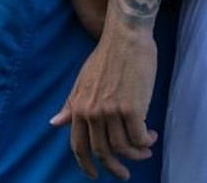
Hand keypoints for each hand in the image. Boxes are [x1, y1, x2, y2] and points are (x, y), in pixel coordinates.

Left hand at [51, 26, 158, 179]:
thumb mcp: (82, 80)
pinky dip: (146, 142)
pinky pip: (139, 137)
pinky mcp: (133, 108)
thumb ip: (71, 104)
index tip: (95, 175)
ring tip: (145, 151)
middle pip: (103, 151)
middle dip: (115, 167)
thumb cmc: (106, 55)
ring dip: (136, 154)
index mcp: (79, 108)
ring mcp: (112, 112)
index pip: (78, 146)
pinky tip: (151, 137)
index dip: (86, 165)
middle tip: (125, 174)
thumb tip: (54, 123)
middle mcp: (93, 113)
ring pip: (123, 146)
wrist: (126, 37)